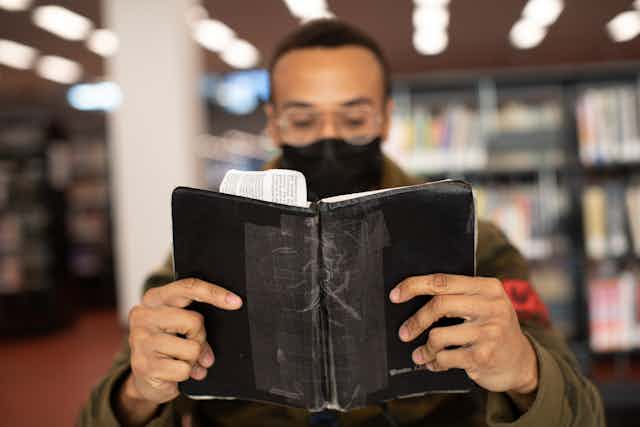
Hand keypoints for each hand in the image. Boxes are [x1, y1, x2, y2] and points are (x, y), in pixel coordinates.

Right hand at [117, 278, 241, 424]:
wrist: (144, 381)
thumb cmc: (167, 346)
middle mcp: (143, 316)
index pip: (188, 287)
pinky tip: (174, 373)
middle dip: (200, 337)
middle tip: (192, 345)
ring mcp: (141, 341)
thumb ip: (194, 319)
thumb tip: (224, 318)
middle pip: (194, 321)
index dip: (214, 293)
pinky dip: (186, 374)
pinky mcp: (145, 366)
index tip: (236, 302)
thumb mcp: (177, 325)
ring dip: (193, 359)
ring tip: (180, 360)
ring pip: (192, 348)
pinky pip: (184, 369)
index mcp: (153, 299)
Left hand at [389, 274, 537, 395]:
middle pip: (439, 305)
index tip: (395, 295)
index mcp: (488, 287)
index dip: (414, 286)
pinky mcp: (484, 357)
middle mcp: (492, 307)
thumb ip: (457, 296)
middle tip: (403, 333)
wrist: (522, 362)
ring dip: (424, 348)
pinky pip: (445, 358)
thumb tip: (411, 294)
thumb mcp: (484, 304)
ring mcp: (490, 332)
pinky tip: (435, 363)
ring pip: (438, 336)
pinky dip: (434, 363)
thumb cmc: (492, 328)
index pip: (443, 281)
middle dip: (416, 321)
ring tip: (421, 353)